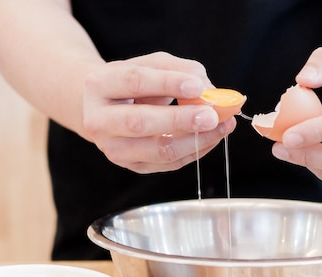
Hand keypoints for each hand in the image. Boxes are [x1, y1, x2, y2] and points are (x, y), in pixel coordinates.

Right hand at [82, 52, 236, 173]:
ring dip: (195, 140)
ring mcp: (114, 148)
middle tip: (211, 115)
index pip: (134, 82)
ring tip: (222, 127)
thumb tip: (210, 90)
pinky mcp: (132, 166)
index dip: (167, 83)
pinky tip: (211, 138)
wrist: (105, 109)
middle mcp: (99, 120)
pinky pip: (169, 163)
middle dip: (180, 120)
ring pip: (157, 150)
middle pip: (140, 123)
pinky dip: (195, 151)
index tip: (197, 86)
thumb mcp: (151, 65)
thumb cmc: (133, 83)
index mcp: (99, 85)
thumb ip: (180, 70)